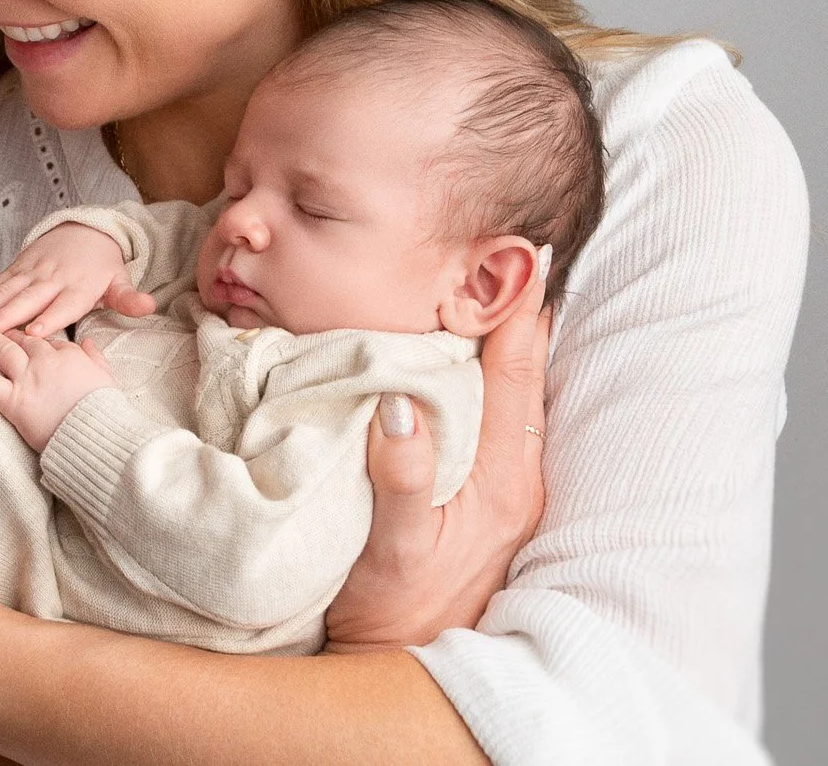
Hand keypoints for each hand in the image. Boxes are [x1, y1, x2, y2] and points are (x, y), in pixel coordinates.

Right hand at [0, 222, 152, 336]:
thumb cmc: (102, 266)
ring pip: (6, 290)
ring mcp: (32, 270)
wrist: (87, 230)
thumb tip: (148, 306)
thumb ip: (129, 298)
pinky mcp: (18, 266)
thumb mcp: (120, 280)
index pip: (63, 305)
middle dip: (6, 314)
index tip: (33, 332)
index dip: (49, 318)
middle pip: (28, 298)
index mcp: (79, 286)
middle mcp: (53, 277)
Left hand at [0, 325, 115, 451]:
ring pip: (0, 350)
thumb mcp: (107, 377)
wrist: (99, 436)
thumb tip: (88, 343)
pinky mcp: (14, 400)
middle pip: (20, 338)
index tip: (25, 335)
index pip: (46, 338)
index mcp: (69, 354)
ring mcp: (27, 378)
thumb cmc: (106, 412)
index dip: (34, 337)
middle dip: (5, 330)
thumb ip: (96, 357)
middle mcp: (45, 360)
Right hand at [326, 268, 552, 649]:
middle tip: (507, 248)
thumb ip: (402, 478)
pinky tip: (457, 352)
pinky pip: (487, 417)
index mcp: (504, 482)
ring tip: (488, 282)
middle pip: (522, 377)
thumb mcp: (392, 548)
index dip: (520, 317)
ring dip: (498, 340)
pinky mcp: (480, 496)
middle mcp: (513, 478)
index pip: (517, 379)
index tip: (523, 257)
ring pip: (507, 395)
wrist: (400, 667)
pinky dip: (478, 374)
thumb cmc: (392, 611)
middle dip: (515, 313)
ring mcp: (500, 488)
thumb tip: (398, 404)